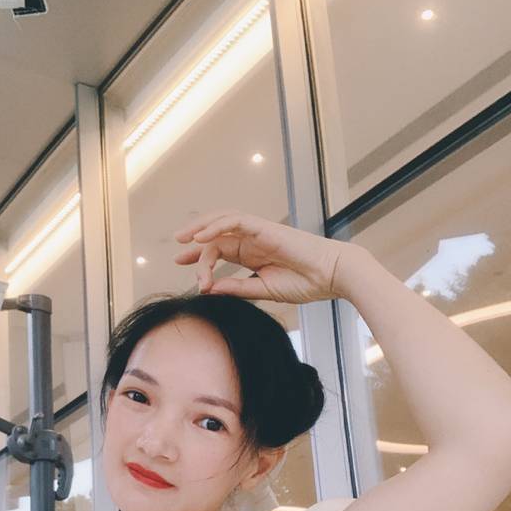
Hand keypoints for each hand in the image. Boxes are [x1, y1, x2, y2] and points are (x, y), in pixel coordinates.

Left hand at [173, 210, 357, 304]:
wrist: (332, 276)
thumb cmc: (305, 283)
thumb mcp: (263, 290)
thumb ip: (237, 288)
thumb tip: (210, 289)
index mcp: (253, 254)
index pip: (220, 250)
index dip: (200, 259)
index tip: (185, 269)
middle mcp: (253, 240)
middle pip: (217, 235)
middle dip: (194, 243)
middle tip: (178, 257)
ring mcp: (259, 232)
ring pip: (222, 222)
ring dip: (200, 228)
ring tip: (182, 240)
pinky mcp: (264, 227)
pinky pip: (235, 221)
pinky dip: (216, 226)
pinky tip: (200, 238)